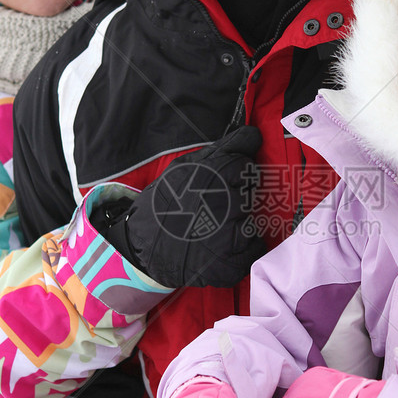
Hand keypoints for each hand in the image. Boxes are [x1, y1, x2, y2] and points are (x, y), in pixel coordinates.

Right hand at [100, 126, 265, 287]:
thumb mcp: (186, 167)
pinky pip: (255, 247)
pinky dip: (244, 246)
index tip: (220, 182)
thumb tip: (255, 135)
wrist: (141, 247)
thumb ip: (224, 149)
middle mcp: (224, 204)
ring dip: (241, 222)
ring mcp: (230, 236)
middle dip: (237, 197)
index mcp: (212, 176)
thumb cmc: (164, 203)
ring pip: (254, 220)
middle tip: (213, 207)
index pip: (244, 166)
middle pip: (250, 193)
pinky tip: (222, 243)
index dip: (233, 174)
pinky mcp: (231, 263)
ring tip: (215, 227)